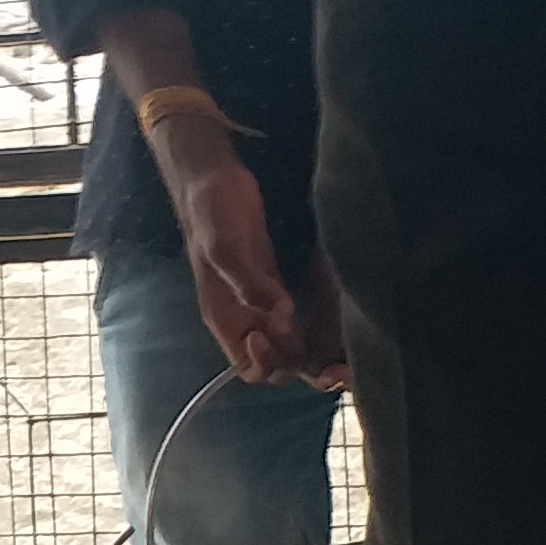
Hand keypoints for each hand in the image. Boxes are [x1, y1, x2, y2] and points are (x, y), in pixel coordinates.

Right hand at [153, 130, 343, 385]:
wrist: (211, 177)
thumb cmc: (212, 210)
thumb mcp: (226, 246)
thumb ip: (249, 282)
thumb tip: (280, 315)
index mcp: (224, 317)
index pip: (248, 367)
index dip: (269, 362)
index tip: (283, 331)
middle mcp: (241, 317)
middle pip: (273, 364)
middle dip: (297, 362)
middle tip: (323, 345)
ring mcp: (257, 301)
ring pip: (285, 345)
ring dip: (307, 348)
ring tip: (334, 340)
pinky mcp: (271, 282)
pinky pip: (289, 319)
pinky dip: (308, 326)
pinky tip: (330, 313)